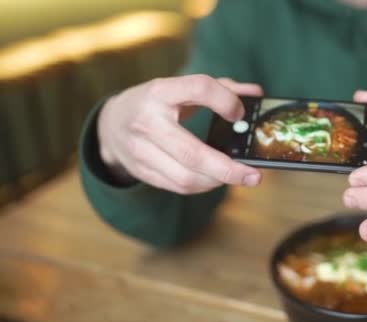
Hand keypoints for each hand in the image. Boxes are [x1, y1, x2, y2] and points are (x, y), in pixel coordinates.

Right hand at [97, 75, 262, 193]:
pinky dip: (203, 186)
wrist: (110, 123)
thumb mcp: (181, 88)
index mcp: (160, 92)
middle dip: (228, 168)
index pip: (198, 88)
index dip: (225, 101)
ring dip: (217, 181)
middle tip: (254, 176)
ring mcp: (140, 150)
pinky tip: (216, 180)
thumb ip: (220, 89)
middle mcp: (147, 121)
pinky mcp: (141, 172)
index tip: (239, 114)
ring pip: (185, 177)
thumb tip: (255, 93)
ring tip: (237, 177)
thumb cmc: (156, 102)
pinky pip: (178, 187)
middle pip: (192, 153)